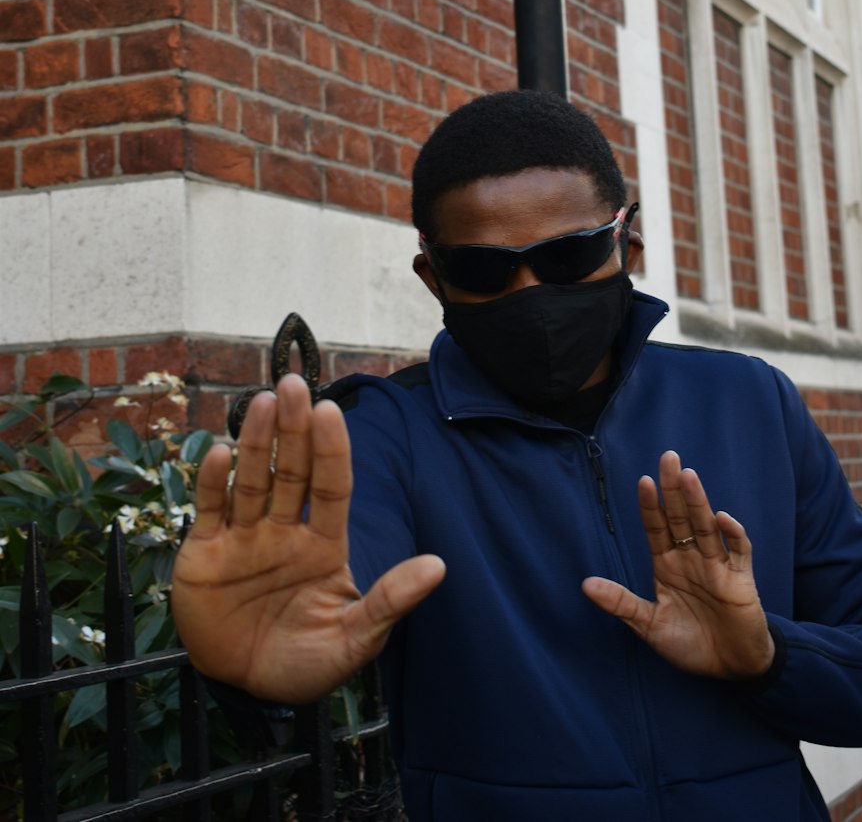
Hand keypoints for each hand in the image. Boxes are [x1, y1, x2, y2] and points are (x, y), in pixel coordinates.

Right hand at [171, 373, 444, 702]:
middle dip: (293, 428)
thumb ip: (390, 602)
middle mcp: (283, 530)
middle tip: (293, 385)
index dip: (331, 449)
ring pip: (251, 480)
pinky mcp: (204, 554)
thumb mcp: (353, 640)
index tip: (330, 410)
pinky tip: (219, 453)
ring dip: (255, 442)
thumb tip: (439, 566)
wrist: (246, 693)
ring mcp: (243, 538)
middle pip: (291, 470)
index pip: (331, 486)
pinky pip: (209, 511)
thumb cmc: (305, 662)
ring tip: (262, 402)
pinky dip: (212, 483)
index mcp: (323, 542)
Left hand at [582, 450, 773, 679]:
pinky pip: (739, 550)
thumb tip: (585, 584)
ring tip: (689, 477)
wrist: (731, 669)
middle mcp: (691, 558)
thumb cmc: (691, 644)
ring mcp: (717, 565)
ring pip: (707, 526)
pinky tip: (722, 519)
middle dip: (674, 488)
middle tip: (669, 456)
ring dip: (698, 502)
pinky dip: (733, 535)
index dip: (650, 505)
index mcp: (668, 565)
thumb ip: (621, 603)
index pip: (656, 528)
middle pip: (681, 516)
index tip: (643, 481)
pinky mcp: (741, 579)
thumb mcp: (650, 626)